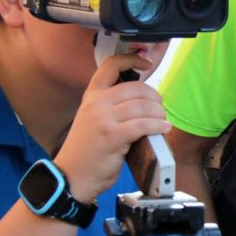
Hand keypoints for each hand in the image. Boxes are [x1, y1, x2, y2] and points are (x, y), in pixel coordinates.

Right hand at [53, 53, 171, 202]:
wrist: (71, 176)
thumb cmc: (87, 150)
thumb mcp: (93, 118)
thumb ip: (112, 105)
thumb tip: (145, 99)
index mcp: (92, 95)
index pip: (111, 65)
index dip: (132, 59)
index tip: (148, 63)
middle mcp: (96, 103)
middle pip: (136, 87)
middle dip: (154, 97)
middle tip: (159, 107)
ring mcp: (103, 118)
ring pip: (142, 106)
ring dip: (158, 113)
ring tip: (162, 120)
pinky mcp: (112, 135)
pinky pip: (143, 124)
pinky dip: (158, 125)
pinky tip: (163, 128)